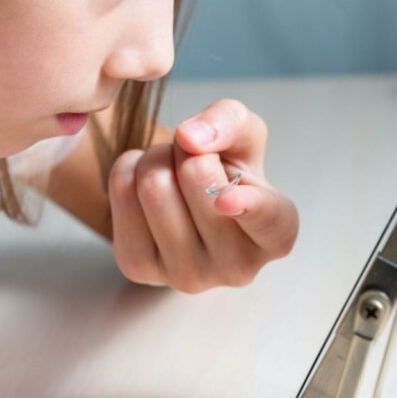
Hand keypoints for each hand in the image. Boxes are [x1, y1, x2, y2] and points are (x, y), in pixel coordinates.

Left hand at [108, 98, 298, 292]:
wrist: (186, 201)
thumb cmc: (228, 170)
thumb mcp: (244, 135)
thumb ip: (229, 122)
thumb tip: (190, 137)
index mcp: (275, 236)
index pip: (271, 223)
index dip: (249, 207)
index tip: (226, 199)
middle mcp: (237, 267)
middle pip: (195, 177)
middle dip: (189, 149)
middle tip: (195, 160)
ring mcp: (188, 275)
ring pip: (154, 185)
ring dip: (158, 158)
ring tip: (173, 174)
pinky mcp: (140, 269)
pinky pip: (121, 194)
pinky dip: (128, 170)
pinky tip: (147, 188)